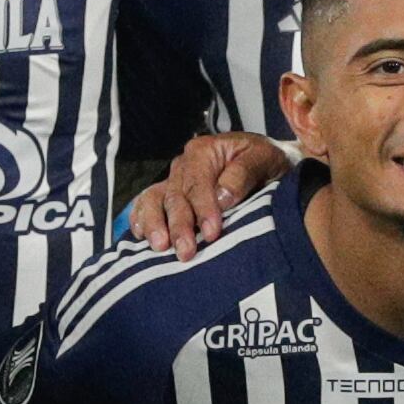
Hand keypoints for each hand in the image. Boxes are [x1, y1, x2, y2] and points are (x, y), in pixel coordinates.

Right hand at [133, 132, 289, 258]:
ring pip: (153, 200)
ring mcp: (173, 182)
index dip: (203, 209)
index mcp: (204, 152)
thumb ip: (243, 174)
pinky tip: (141, 237)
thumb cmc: (264, 161)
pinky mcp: (168, 197)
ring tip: (159, 246)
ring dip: (155, 224)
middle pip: (175, 196)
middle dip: (180, 226)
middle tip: (186, 251)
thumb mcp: (264, 159)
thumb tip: (223, 197)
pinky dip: (140, 220)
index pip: (198, 183)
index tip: (211, 233)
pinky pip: (145, 206)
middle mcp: (183, 166)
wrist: (264, 163)